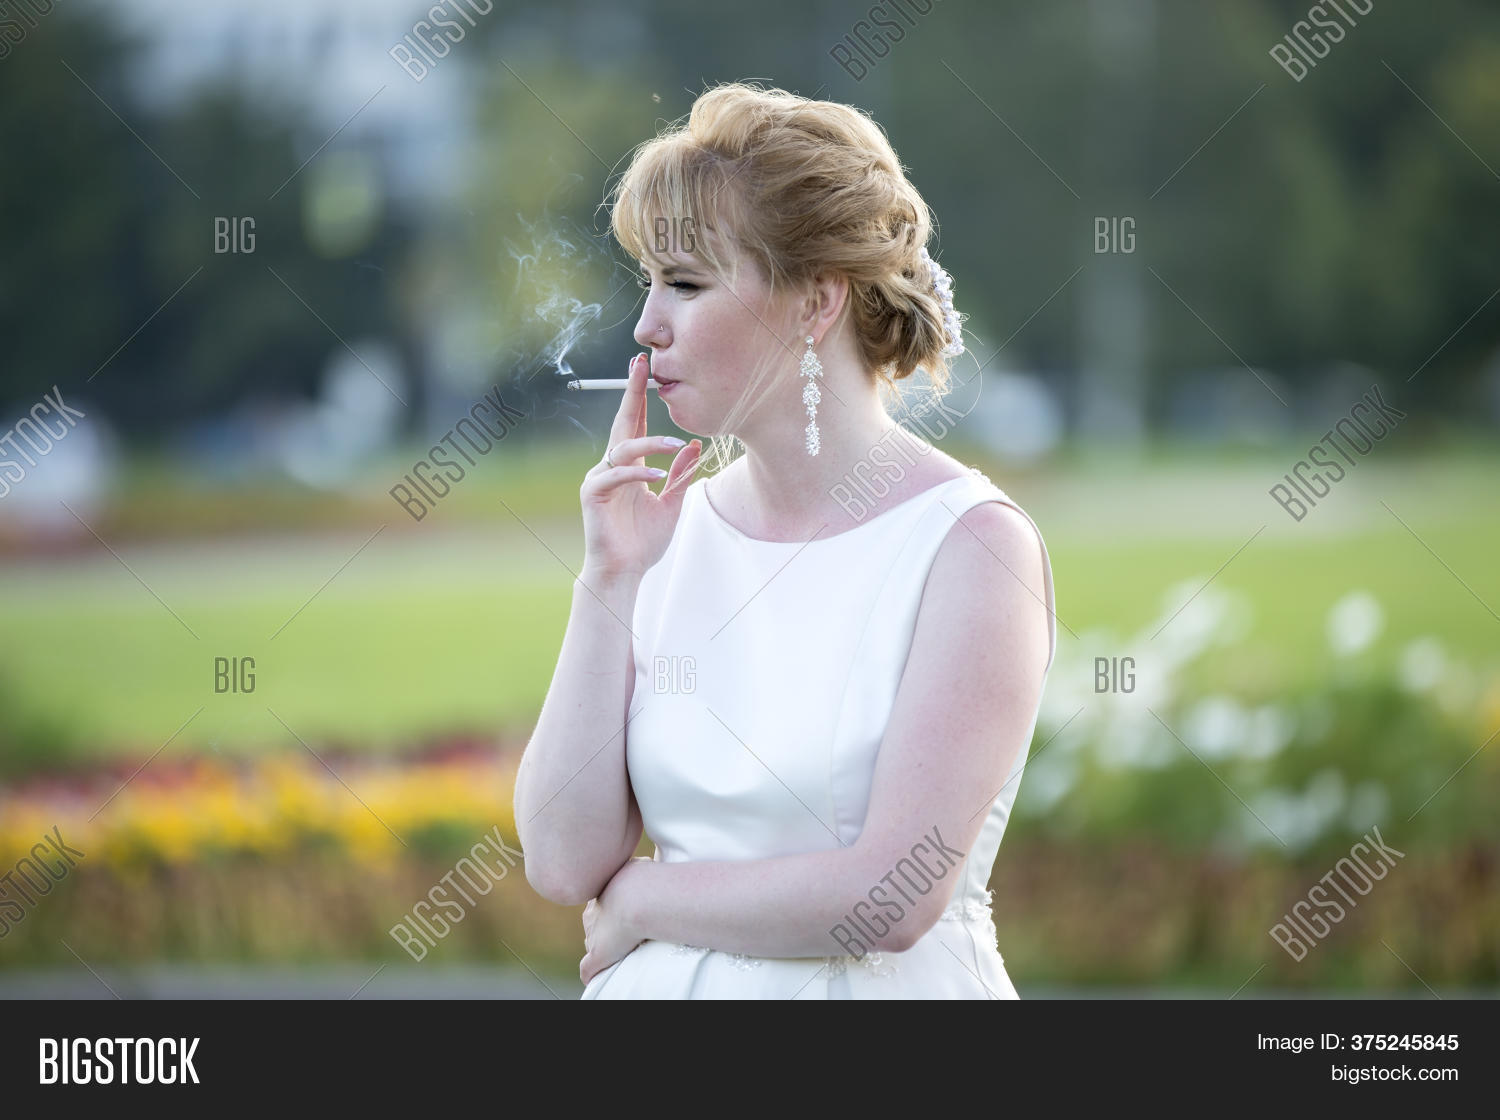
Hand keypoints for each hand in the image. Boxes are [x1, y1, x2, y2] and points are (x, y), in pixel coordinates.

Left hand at [579, 856, 651, 985]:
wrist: (639, 897)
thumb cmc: (645, 880)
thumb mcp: (640, 866)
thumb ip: (640, 866)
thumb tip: (648, 862)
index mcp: (602, 894)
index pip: (602, 903)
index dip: (613, 909)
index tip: (625, 911)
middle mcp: (593, 914)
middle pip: (594, 922)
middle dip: (605, 927)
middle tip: (623, 931)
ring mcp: (593, 935)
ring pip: (592, 943)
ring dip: (602, 948)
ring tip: (617, 952)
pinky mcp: (597, 955)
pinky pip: (588, 968)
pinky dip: (591, 973)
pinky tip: (594, 977)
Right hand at [580, 352, 701, 581]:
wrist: (624, 571)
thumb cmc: (644, 541)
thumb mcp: (672, 503)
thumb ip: (680, 474)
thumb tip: (695, 444)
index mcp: (629, 466)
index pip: (635, 424)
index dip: (641, 397)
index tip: (647, 370)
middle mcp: (611, 466)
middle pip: (622, 422)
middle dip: (632, 393)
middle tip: (642, 366)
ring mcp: (599, 478)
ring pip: (623, 448)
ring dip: (651, 442)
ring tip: (676, 444)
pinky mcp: (592, 494)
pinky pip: (616, 475)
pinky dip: (637, 472)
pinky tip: (656, 474)